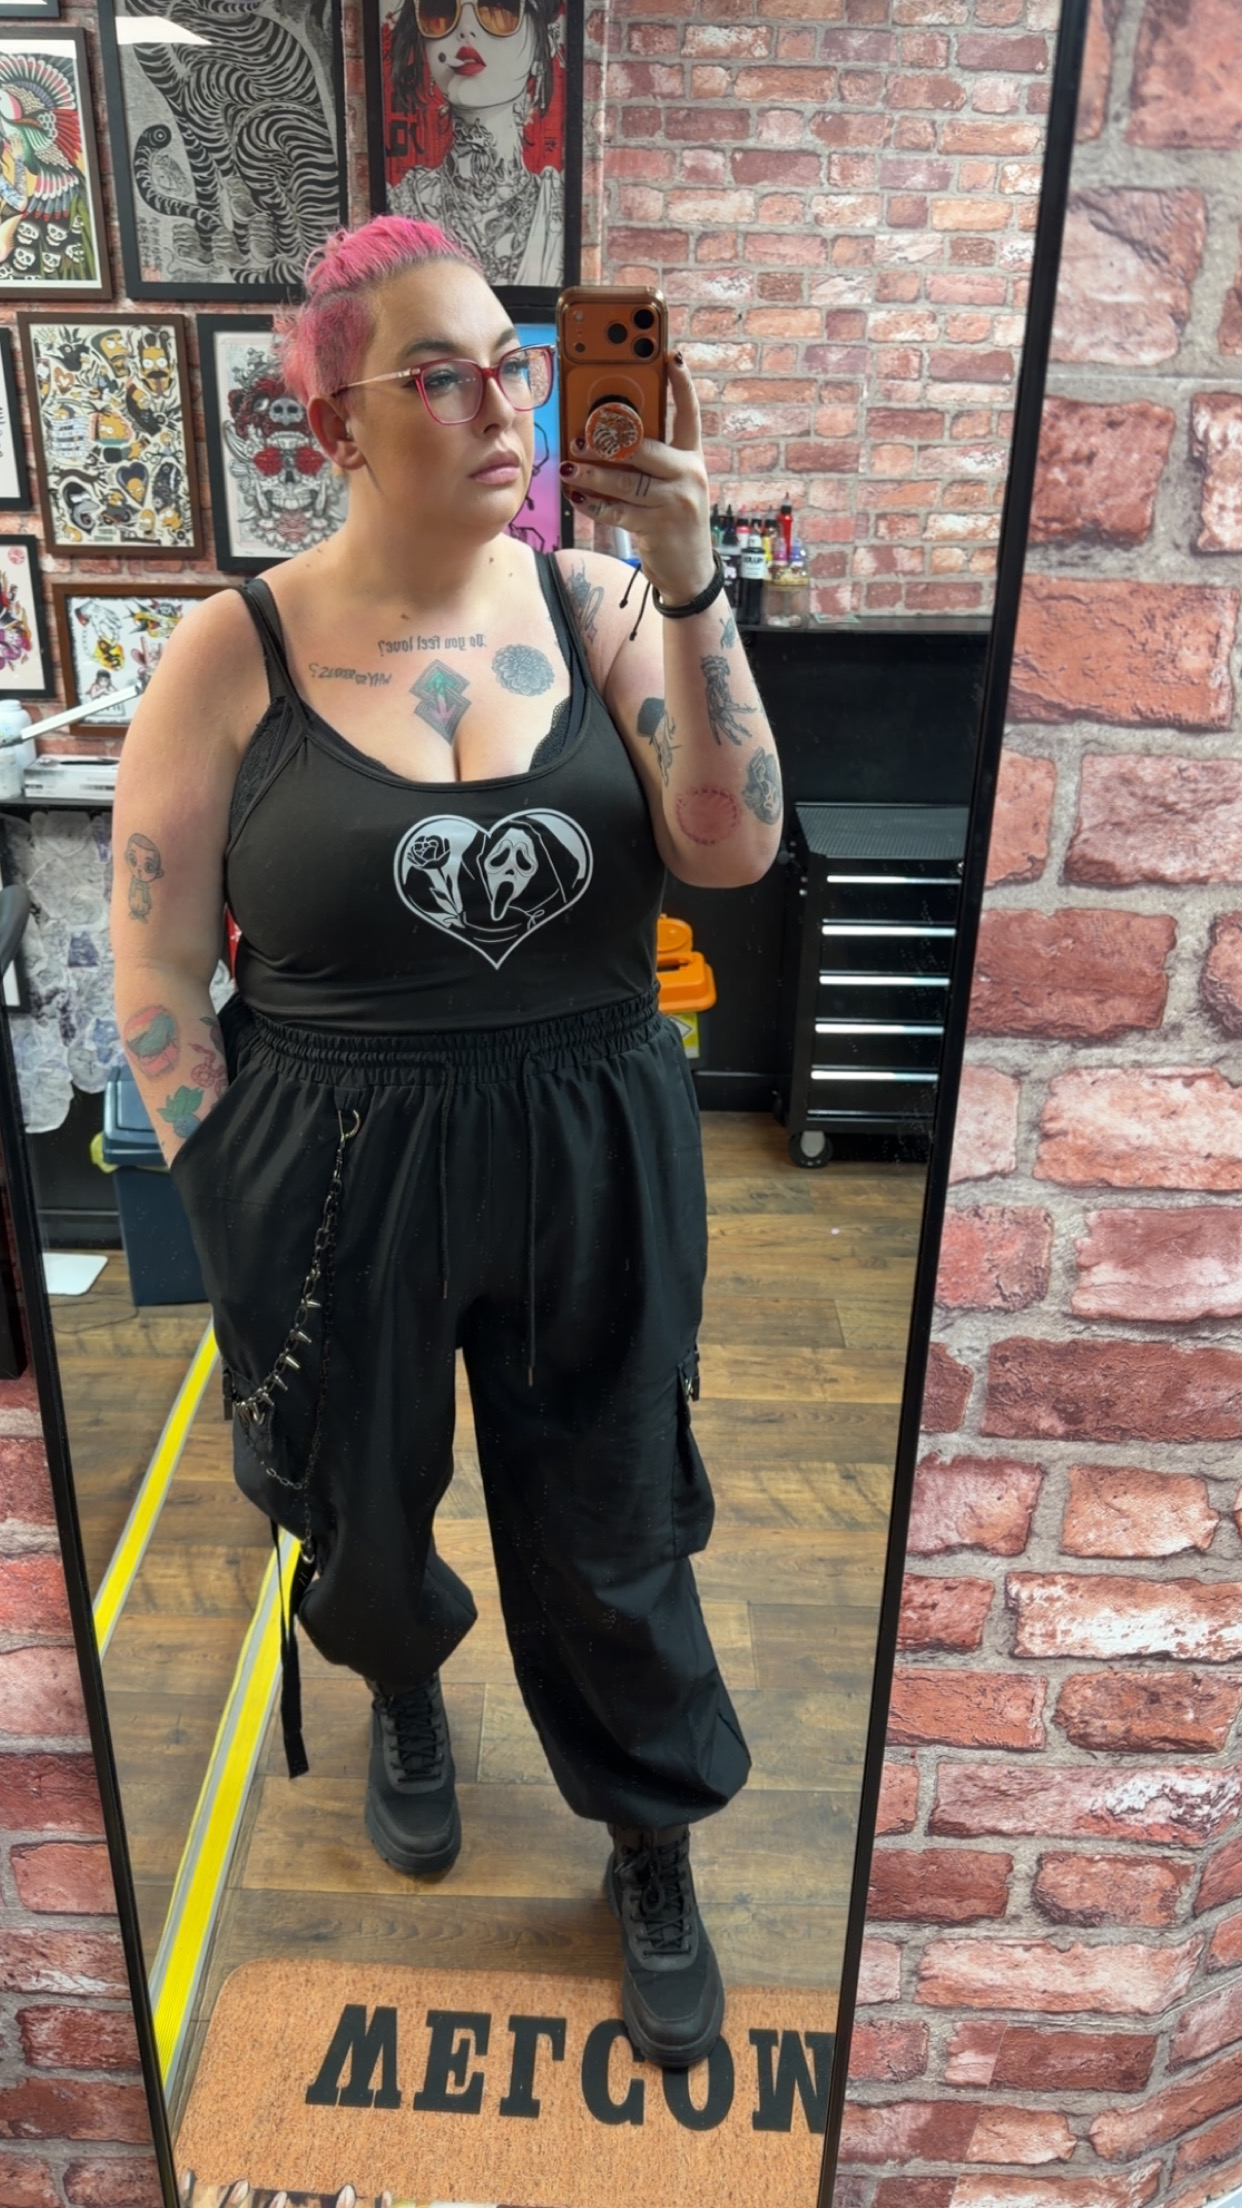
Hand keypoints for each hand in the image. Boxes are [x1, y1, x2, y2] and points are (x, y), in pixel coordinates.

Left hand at [560, 354, 715, 604]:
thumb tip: (605, 435)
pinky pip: (617, 511)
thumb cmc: (671, 519)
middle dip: (609, 440)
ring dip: (592, 473)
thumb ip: (649, 459)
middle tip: (580, 435)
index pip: (689, 413)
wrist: (689, 572)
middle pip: (645, 448)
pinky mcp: (658, 528)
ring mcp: (675, 503)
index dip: (682, 383)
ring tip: (568, 467)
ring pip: (626, 481)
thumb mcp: (671, 484)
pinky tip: (576, 495)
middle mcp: (688, 475)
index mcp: (691, 457)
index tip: (671, 355)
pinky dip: (593, 503)